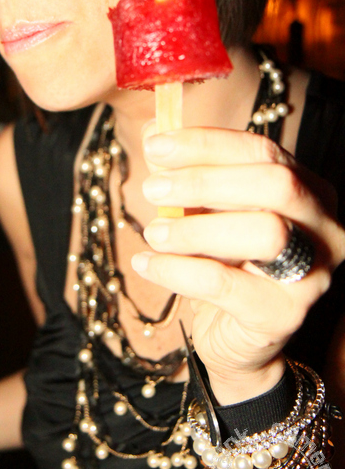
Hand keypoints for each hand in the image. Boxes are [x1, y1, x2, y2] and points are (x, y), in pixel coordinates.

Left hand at [132, 126, 344, 402]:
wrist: (233, 336)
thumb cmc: (222, 262)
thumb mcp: (203, 210)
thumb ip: (186, 170)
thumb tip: (156, 131)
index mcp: (307, 189)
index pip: (263, 149)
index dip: (207, 144)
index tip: (156, 145)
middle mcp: (323, 227)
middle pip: (277, 184)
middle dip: (206, 181)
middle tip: (152, 190)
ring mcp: (313, 273)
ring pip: (266, 233)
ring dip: (196, 229)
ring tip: (153, 234)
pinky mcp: (285, 315)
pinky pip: (226, 285)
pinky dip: (177, 271)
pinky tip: (146, 264)